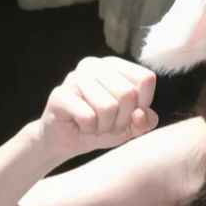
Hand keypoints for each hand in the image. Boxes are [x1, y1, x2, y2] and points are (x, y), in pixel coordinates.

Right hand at [36, 55, 158, 157]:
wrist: (66, 140)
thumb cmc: (101, 126)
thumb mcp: (131, 126)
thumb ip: (145, 121)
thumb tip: (140, 114)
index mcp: (115, 65)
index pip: (145, 78)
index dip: (143, 104)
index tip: (128, 114)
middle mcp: (95, 65)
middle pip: (127, 94)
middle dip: (122, 120)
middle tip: (108, 124)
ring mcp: (75, 77)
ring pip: (108, 107)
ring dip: (105, 126)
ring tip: (95, 125)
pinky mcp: (60, 95)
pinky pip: (88, 117)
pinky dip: (89, 129)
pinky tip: (81, 126)